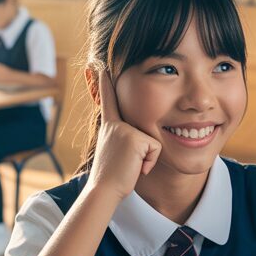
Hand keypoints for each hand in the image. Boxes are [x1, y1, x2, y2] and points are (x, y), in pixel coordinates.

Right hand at [88, 69, 160, 200]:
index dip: (104, 82)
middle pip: (144, 128)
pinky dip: (149, 162)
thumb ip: (122, 139)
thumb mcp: (113, 151)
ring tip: (130, 166)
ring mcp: (125, 130)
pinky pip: (156, 149)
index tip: (100, 66)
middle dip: (143, 151)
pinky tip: (136, 167)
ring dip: (146, 158)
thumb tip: (134, 138)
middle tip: (124, 156)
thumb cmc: (111, 176)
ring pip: (152, 140)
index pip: (108, 100)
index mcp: (109, 126)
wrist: (104, 189)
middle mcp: (115, 124)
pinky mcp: (136, 139)